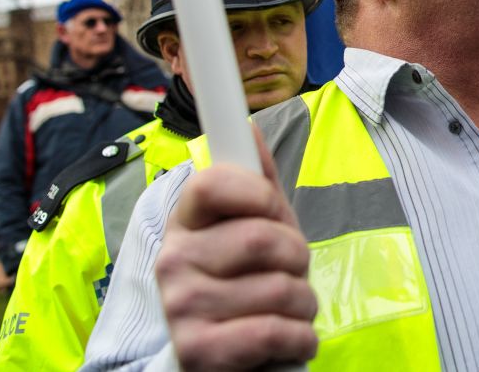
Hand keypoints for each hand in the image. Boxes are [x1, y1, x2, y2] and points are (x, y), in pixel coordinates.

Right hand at [156, 127, 316, 369]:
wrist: (224, 355)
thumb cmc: (244, 282)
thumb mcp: (256, 227)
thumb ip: (257, 183)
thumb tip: (250, 129)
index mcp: (186, 221)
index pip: (212, 182)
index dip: (258, 193)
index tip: (273, 209)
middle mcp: (173, 260)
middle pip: (262, 238)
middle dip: (298, 257)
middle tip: (291, 271)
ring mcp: (180, 307)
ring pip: (279, 288)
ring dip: (304, 303)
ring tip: (290, 309)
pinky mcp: (197, 351)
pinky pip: (273, 332)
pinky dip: (301, 338)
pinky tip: (292, 338)